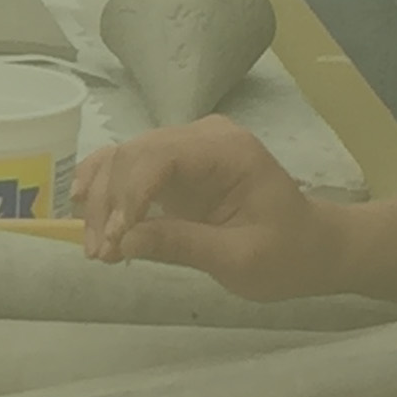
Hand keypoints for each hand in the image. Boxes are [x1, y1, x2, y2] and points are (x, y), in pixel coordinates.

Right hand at [74, 116, 349, 300]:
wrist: (313, 248)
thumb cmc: (287, 254)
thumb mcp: (241, 259)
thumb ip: (183, 245)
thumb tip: (123, 242)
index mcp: (227, 150)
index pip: (161, 157)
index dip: (130, 195)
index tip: (116, 241)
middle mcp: (202, 137)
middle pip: (134, 156)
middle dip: (110, 204)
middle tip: (99, 254)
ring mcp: (186, 149)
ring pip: (124, 161)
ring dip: (102, 201)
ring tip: (94, 248)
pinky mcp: (174, 167)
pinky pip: (130, 169)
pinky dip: (107, 189)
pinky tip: (83, 208)